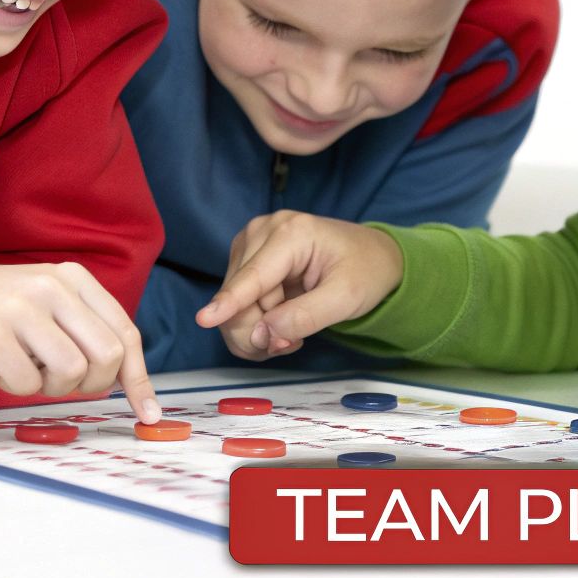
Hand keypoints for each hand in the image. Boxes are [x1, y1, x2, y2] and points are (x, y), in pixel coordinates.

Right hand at [0, 262, 160, 422]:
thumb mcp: (45, 303)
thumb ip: (83, 329)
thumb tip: (127, 378)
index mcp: (74, 278)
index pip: (125, 333)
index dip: (138, 378)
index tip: (147, 412)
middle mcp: (53, 287)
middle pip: (108, 356)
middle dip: (92, 384)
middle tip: (62, 383)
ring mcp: (22, 308)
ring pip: (72, 372)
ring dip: (50, 387)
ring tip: (25, 369)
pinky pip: (27, 383)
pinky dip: (15, 387)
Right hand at [196, 211, 403, 360]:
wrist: (374, 256)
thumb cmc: (366, 271)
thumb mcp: (347, 298)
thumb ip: (306, 317)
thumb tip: (265, 334)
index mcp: (292, 232)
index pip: (254, 276)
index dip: (230, 303)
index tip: (203, 320)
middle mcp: (264, 230)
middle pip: (238, 294)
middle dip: (258, 330)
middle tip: (290, 346)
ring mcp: (252, 242)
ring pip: (233, 302)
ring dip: (257, 329)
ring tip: (292, 334)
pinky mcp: (248, 258)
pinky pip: (238, 301)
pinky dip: (256, 321)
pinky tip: (280, 322)